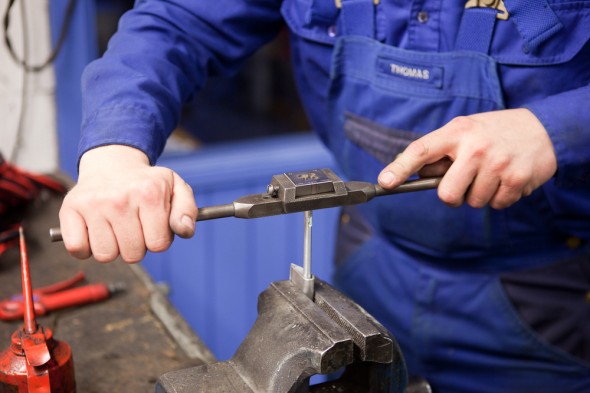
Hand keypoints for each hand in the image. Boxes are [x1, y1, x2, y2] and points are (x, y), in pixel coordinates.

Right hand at [59, 145, 197, 262]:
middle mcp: (120, 198)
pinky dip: (86, 248)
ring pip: (106, 255)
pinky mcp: (70, 210)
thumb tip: (184, 230)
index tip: (154, 226)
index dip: (159, 240)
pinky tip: (95, 231)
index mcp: (149, 193)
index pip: (158, 245)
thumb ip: (187, 211)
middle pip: (133, 255)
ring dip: (112, 247)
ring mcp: (93, 205)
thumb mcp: (175, 189)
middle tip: (134, 225)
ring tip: (116, 227)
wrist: (112, 165)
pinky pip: (78, 250)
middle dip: (137, 245)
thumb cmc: (146, 183)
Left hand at [378, 108, 556, 208]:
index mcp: (457, 132)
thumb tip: (411, 172)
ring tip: (491, 173)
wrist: (545, 129)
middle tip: (465, 181)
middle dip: (453, 194)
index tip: (385, 182)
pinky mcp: (516, 179)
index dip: (400, 168)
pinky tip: (506, 178)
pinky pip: (496, 204)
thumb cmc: (494, 132)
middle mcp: (475, 147)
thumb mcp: (465, 130)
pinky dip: (499, 196)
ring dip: (479, 194)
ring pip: (473, 202)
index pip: (421, 150)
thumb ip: (441, 150)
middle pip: (447, 194)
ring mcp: (497, 164)